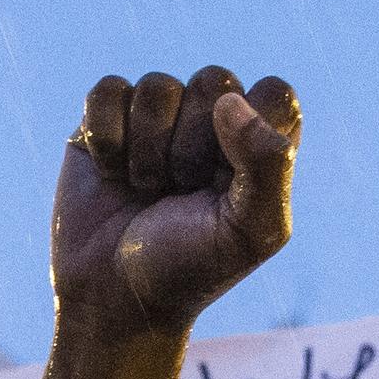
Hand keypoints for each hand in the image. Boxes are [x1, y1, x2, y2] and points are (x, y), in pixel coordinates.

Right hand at [53, 68, 301, 340]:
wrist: (115, 297)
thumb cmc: (191, 267)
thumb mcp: (253, 231)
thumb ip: (268, 164)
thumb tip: (229, 102)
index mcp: (259, 141)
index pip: (273, 94)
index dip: (251, 134)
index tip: (231, 185)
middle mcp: (211, 119)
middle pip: (213, 81)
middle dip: (194, 148)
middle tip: (183, 193)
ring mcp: (157, 116)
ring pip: (157, 87)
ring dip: (148, 151)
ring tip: (147, 191)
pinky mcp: (105, 118)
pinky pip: (108, 91)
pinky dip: (107, 138)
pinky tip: (112, 174)